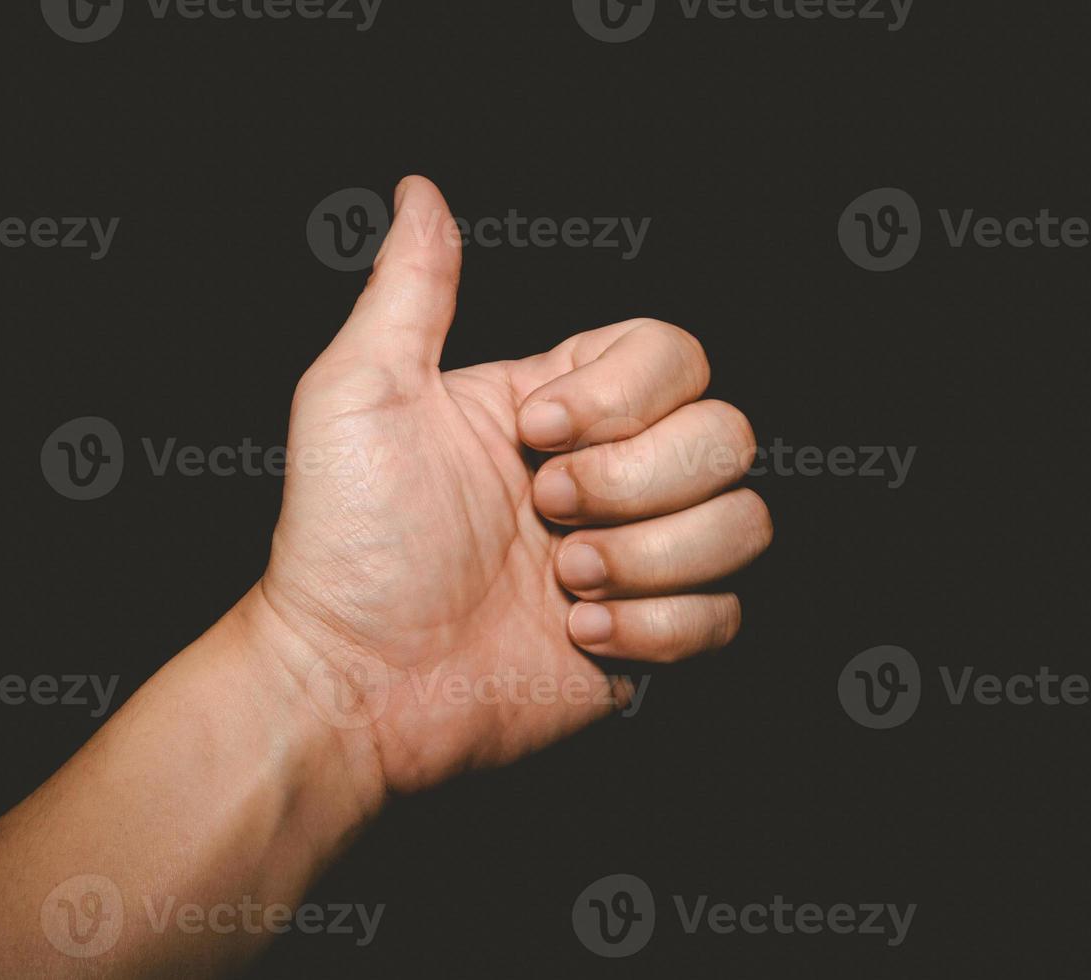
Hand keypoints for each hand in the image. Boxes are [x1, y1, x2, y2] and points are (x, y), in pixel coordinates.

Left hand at [256, 176, 771, 794]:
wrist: (354, 683)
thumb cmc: (345, 542)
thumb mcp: (358, 393)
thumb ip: (411, 290)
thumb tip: (420, 189)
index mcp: (557, 405)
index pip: (675, 353)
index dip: (624, 396)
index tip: (533, 435)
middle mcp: (609, 472)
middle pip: (729, 433)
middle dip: (636, 482)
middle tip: (544, 515)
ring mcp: (636, 556)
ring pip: (745, 522)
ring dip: (651, 557)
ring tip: (562, 582)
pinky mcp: (650, 637)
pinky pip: (726, 614)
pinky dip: (657, 628)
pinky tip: (577, 633)